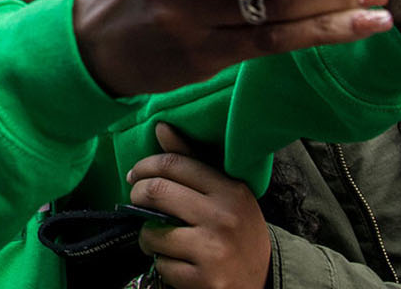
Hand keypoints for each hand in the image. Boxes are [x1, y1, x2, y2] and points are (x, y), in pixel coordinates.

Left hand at [129, 123, 271, 288]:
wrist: (264, 280)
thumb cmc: (238, 230)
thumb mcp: (225, 193)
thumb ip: (193, 162)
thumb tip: (161, 127)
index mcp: (230, 190)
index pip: (174, 164)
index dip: (145, 165)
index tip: (136, 174)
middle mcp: (223, 217)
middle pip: (157, 191)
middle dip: (137, 195)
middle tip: (136, 200)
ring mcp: (212, 250)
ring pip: (153, 232)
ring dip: (147, 235)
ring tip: (157, 236)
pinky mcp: (204, 279)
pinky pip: (162, 265)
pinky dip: (162, 263)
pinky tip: (176, 262)